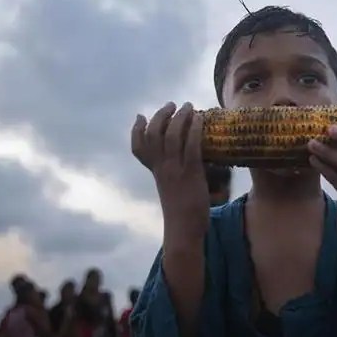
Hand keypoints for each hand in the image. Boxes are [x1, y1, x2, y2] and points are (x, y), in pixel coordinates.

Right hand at [131, 102, 209, 241]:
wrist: (184, 231)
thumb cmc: (182, 214)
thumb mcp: (172, 191)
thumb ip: (173, 177)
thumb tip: (186, 164)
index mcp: (156, 173)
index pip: (138, 148)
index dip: (136, 130)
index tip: (140, 116)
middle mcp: (162, 169)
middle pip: (154, 135)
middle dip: (161, 115)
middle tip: (172, 104)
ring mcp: (175, 170)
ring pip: (172, 135)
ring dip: (180, 117)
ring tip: (188, 106)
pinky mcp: (191, 173)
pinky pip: (191, 145)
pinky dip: (194, 129)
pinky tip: (200, 119)